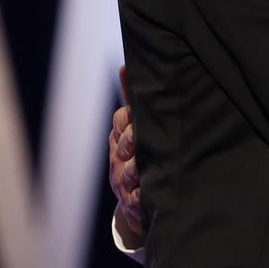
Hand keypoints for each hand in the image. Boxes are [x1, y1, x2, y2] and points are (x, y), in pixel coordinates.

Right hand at [108, 66, 141, 239]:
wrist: (136, 199)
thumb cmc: (139, 151)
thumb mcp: (137, 125)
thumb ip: (133, 97)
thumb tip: (125, 65)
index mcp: (122, 138)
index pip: (121, 122)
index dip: (127, 119)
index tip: (134, 117)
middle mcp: (120, 159)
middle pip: (125, 146)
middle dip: (132, 142)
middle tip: (139, 139)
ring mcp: (125, 182)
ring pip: (128, 172)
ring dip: (135, 169)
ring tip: (141, 167)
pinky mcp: (134, 203)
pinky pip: (137, 199)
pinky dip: (141, 196)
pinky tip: (148, 193)